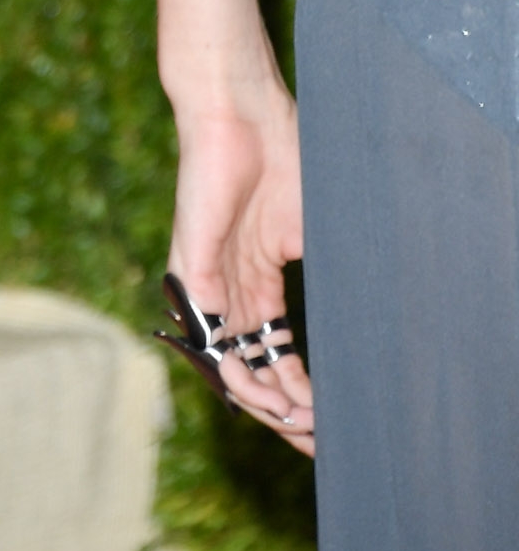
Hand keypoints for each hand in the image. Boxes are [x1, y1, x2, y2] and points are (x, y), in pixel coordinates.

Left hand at [168, 70, 313, 450]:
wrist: (240, 111)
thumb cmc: (278, 157)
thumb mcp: (310, 234)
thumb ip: (321, 280)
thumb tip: (360, 330)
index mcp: (255, 281)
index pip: (274, 354)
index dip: (299, 394)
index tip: (327, 426)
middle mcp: (227, 289)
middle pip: (251, 369)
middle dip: (283, 412)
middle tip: (318, 439)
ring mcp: (206, 281)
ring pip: (227, 363)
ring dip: (264, 400)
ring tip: (300, 421)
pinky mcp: (189, 267)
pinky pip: (205, 333)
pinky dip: (234, 368)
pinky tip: (264, 390)